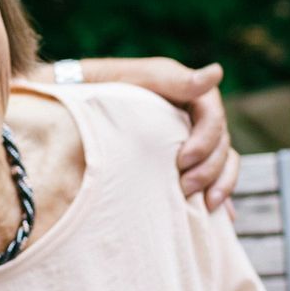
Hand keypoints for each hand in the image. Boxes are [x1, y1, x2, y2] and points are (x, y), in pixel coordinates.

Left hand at [71, 58, 238, 207]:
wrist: (66, 109)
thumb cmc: (97, 88)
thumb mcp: (133, 79)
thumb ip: (172, 79)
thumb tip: (217, 73)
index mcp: (185, 94)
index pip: (213, 115)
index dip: (206, 139)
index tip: (183, 160)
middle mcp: (192, 118)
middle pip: (221, 144)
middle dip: (209, 168)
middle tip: (185, 188)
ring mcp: (188, 142)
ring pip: (223, 162)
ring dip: (219, 184)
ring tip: (205, 206)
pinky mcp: (181, 165)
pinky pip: (212, 179)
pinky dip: (218, 196)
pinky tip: (217, 217)